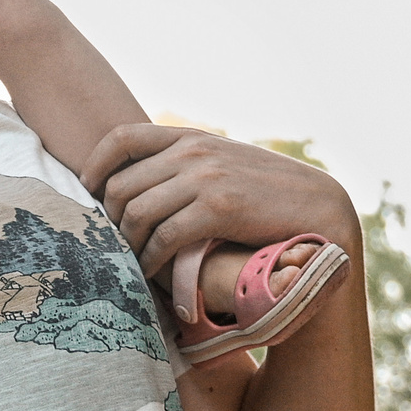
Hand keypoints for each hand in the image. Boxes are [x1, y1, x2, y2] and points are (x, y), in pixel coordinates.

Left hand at [78, 124, 359, 280]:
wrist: (322, 210)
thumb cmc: (269, 195)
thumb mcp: (225, 164)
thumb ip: (188, 164)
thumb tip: (145, 182)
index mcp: (192, 137)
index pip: (122, 138)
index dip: (95, 166)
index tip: (88, 193)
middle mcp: (194, 151)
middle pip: (122, 184)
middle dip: (111, 219)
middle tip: (112, 245)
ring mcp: (205, 177)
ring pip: (137, 212)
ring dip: (128, 244)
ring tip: (131, 263)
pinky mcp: (218, 208)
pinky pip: (164, 237)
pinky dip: (150, 259)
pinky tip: (151, 273)